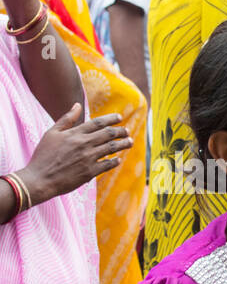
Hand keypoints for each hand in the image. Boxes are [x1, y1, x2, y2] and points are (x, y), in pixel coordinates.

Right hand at [17, 104, 131, 204]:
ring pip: (111, 148)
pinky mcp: (90, 172)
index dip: (111, 119)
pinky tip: (119, 159)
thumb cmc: (43, 155)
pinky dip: (115, 161)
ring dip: (123, 144)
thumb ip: (66, 119)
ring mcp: (88, 158)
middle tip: (127, 131)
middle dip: (120, 131)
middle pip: (108, 134)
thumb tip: (77, 105)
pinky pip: (108, 164)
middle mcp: (83, 144)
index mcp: (74, 133)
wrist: (40, 178)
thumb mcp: (51, 133)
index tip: (120, 118)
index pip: (98, 123)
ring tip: (130, 142)